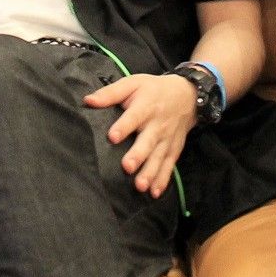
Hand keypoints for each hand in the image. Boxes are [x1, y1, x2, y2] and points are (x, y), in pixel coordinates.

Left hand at [84, 72, 197, 197]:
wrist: (187, 95)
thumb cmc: (153, 90)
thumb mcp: (133, 83)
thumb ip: (110, 93)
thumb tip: (88, 101)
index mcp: (145, 106)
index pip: (134, 117)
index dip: (123, 127)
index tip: (112, 137)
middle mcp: (157, 125)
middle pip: (147, 141)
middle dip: (138, 155)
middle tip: (127, 167)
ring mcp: (166, 139)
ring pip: (158, 157)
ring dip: (150, 172)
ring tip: (140, 186)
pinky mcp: (173, 150)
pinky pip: (168, 166)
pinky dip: (163, 180)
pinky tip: (154, 193)